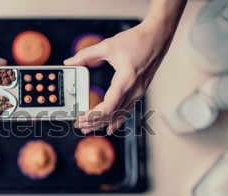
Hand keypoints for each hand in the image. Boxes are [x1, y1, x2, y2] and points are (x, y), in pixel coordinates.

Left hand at [64, 20, 173, 134]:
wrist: (158, 36)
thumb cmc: (136, 39)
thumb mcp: (107, 45)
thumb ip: (85, 55)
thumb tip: (69, 62)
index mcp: (126, 79)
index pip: (109, 106)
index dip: (94, 115)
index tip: (81, 117)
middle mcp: (134, 89)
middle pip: (112, 114)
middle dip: (94, 121)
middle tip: (79, 124)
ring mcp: (138, 92)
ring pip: (119, 114)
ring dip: (103, 123)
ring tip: (88, 128)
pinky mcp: (139, 91)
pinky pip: (126, 110)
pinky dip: (116, 120)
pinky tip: (109, 129)